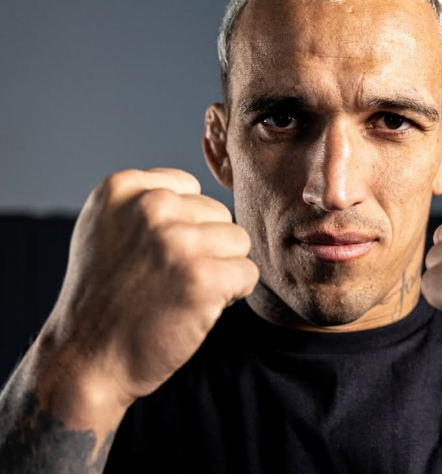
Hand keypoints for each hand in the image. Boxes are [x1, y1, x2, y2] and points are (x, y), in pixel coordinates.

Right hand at [40, 168, 258, 407]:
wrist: (86, 359)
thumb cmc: (103, 297)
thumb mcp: (105, 227)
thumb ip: (146, 200)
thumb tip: (201, 193)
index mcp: (124, 187)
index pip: (191, 189)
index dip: (184, 225)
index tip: (156, 254)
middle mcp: (152, 206)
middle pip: (219, 213)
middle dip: (205, 246)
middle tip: (169, 278)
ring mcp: (178, 241)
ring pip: (238, 241)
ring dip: (221, 269)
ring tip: (183, 291)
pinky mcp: (203, 277)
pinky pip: (248, 272)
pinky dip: (232, 294)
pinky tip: (198, 307)